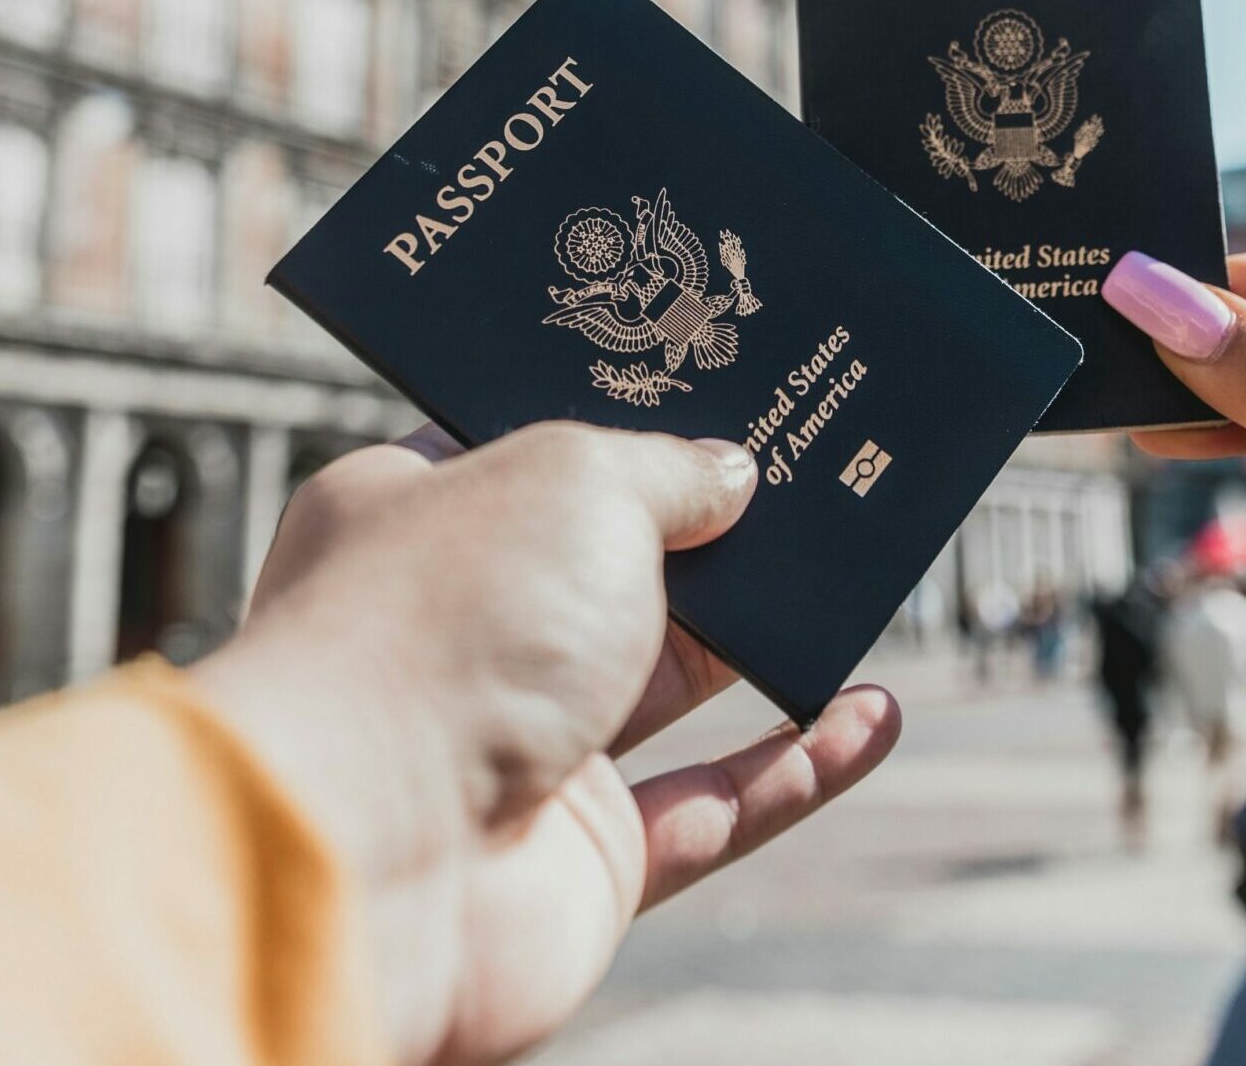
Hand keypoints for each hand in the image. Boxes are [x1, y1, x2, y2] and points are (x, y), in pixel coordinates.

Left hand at [192, 422, 900, 1064]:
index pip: (523, 449)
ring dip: (771, 641)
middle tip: (813, 474)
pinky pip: (715, 808)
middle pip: (614, 566)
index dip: (619, 416)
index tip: (712, 383)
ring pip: (674, 684)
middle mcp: (462, 632)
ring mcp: (522, 749)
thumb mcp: (574, 480)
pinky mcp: (582, 860)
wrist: (371, 861)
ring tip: (863, 580)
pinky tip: (874, 717)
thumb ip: (667, 469)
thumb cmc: (442, 629)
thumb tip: (731, 474)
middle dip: (714, 529)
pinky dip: (799, 767)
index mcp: (414, 518)